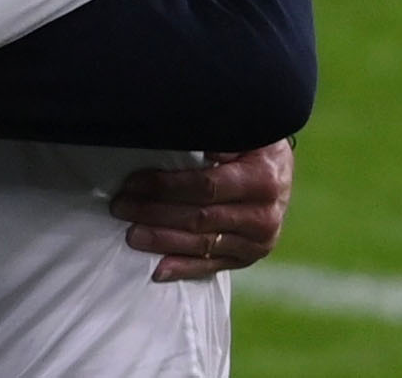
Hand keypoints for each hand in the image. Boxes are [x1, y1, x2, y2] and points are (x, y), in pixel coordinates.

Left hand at [109, 139, 293, 281]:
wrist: (281, 171)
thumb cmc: (253, 145)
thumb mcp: (243, 132)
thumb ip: (217, 137)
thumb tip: (184, 139)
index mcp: (262, 179)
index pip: (205, 186)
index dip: (165, 186)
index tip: (132, 183)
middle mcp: (264, 215)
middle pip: (199, 218)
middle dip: (154, 213)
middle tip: (120, 207)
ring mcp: (258, 241)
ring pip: (202, 244)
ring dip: (162, 241)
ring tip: (131, 235)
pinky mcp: (249, 256)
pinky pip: (212, 265)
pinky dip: (183, 267)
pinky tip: (158, 269)